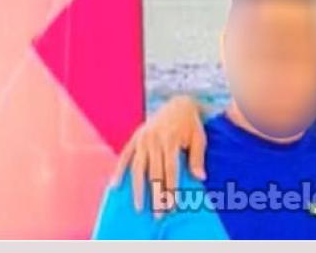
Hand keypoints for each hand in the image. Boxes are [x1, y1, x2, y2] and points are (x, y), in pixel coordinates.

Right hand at [110, 94, 206, 212]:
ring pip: (137, 167)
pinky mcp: (135, 137)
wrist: (178, 103)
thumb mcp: (199, 137)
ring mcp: (142, 138)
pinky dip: (119, 170)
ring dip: (137, 189)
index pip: (170, 170)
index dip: (170, 189)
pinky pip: (124, 156)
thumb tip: (200, 177)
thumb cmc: (191, 124)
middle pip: (154, 173)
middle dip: (156, 195)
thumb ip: (197, 157)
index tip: (171, 206)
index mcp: (171, 140)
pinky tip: (115, 185)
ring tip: (139, 206)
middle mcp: (154, 140)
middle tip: (158, 213)